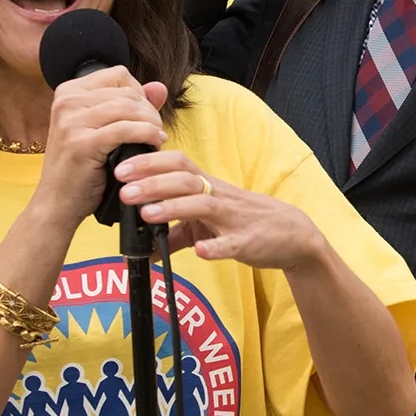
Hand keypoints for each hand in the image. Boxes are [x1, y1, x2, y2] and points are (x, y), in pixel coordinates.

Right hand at [31, 68, 169, 228]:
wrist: (57, 203)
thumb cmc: (83, 168)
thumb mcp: (105, 130)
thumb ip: (132, 105)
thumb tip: (160, 87)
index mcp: (68, 92)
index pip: (119, 75)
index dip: (140, 93)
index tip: (145, 115)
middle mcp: (66, 101)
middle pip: (127, 91)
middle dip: (149, 111)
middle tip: (157, 131)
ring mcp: (71, 121)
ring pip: (129, 108)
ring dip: (151, 123)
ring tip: (157, 138)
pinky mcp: (81, 143)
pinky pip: (127, 129)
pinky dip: (148, 135)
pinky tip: (155, 143)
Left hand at [115, 152, 323, 270]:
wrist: (293, 234)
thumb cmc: (247, 222)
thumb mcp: (210, 222)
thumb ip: (177, 233)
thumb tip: (145, 249)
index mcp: (208, 187)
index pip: (177, 165)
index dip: (150, 164)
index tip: (121, 170)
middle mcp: (219, 196)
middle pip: (185, 180)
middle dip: (153, 183)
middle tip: (124, 191)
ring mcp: (233, 219)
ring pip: (203, 206)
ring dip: (173, 208)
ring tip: (147, 214)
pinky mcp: (247, 242)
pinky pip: (230, 243)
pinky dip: (214, 247)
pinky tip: (199, 251)